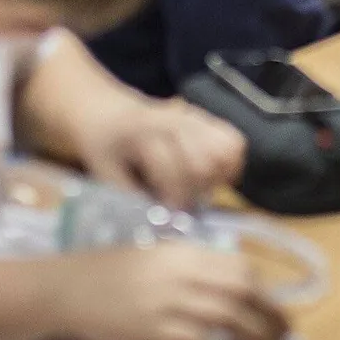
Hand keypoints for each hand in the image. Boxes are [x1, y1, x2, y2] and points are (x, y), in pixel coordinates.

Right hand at [54, 245, 288, 339]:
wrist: (68, 289)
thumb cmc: (108, 271)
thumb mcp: (154, 255)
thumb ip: (189, 264)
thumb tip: (227, 283)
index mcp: (184, 252)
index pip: (239, 268)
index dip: (266, 289)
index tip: (278, 305)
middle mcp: (184, 275)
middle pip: (244, 294)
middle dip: (272, 315)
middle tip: (287, 333)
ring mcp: (172, 306)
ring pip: (231, 322)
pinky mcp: (159, 336)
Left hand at [76, 96, 244, 210]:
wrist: (107, 111)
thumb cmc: (105, 147)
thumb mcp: (104, 173)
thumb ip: (132, 200)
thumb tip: (162, 228)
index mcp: (141, 131)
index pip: (171, 170)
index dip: (172, 202)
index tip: (166, 218)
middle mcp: (171, 119)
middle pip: (203, 163)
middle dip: (193, 192)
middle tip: (178, 204)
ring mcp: (193, 116)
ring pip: (225, 151)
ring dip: (214, 179)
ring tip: (195, 190)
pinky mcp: (207, 118)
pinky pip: (235, 143)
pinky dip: (228, 166)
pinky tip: (209, 177)